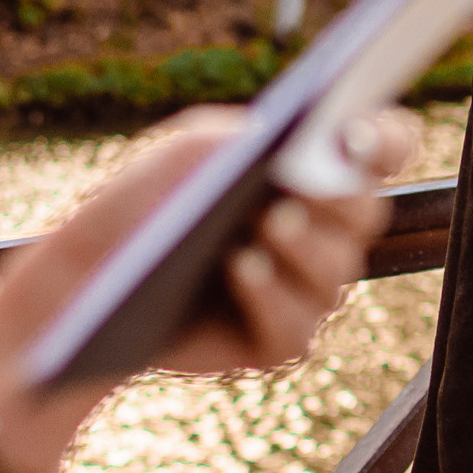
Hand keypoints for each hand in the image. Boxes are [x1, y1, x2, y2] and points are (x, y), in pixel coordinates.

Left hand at [0, 108, 418, 472]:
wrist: (86, 283)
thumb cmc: (144, 205)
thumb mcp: (186, 152)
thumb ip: (237, 138)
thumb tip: (283, 138)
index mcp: (314, 171)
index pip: (382, 148)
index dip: (386, 138)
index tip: (359, 131)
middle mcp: (321, 232)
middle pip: (366, 214)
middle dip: (339, 196)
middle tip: (301, 181)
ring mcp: (304, 291)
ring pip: (335, 273)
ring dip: (302, 244)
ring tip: (266, 223)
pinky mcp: (276, 341)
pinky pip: (295, 326)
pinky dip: (270, 294)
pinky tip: (241, 268)